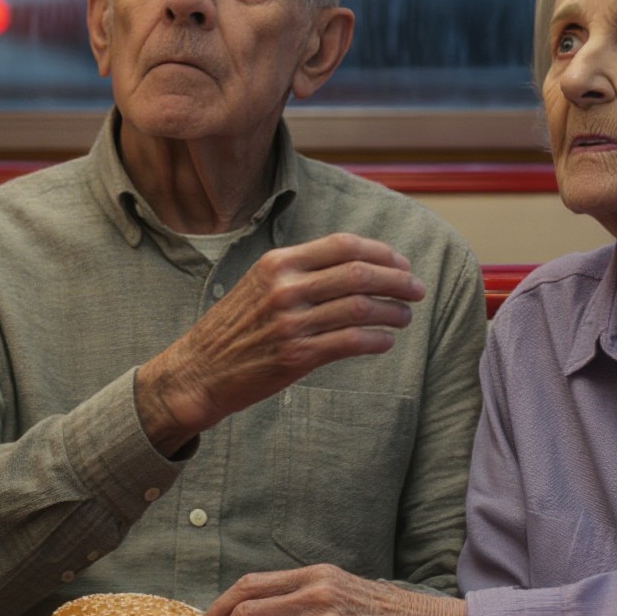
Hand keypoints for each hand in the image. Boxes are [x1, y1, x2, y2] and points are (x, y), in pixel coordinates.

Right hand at [133, 234, 422, 450]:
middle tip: (416, 290)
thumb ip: (300, 271)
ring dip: (392, 311)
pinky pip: (351, 342)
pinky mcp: (297, 356)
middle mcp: (285, 288)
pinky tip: (384, 341)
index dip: (380, 253)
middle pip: (359, 274)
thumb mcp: (259, 283)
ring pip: (361, 308)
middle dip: (397, 281)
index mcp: (277, 263)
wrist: (200, 369)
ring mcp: (291, 322)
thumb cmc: (235, 326)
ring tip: (403, 316)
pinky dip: (377, 340)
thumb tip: (356, 264)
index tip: (401, 264)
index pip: (343, 246)